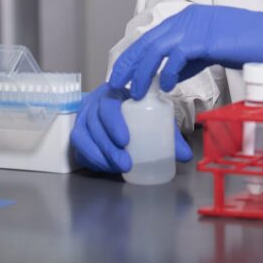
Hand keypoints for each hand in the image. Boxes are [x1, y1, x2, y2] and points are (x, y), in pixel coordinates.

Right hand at [70, 84, 192, 173]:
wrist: (115, 109)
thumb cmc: (136, 111)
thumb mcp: (151, 115)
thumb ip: (168, 134)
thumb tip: (185, 156)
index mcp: (112, 94)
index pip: (107, 105)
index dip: (114, 123)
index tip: (126, 140)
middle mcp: (93, 105)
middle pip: (93, 124)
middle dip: (108, 146)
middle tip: (125, 163)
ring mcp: (81, 119)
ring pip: (81, 137)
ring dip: (99, 155)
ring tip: (117, 168)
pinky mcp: (78, 134)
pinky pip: (77, 148)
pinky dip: (91, 159)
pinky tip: (105, 167)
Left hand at [108, 5, 262, 98]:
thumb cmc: (247, 44)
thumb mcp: (211, 51)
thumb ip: (190, 60)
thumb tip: (169, 76)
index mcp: (186, 19)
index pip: (150, 38)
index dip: (132, 56)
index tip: (120, 75)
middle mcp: (186, 19)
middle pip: (146, 42)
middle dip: (128, 65)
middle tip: (116, 84)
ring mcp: (195, 26)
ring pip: (156, 49)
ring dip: (143, 72)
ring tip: (136, 91)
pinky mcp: (205, 38)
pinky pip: (178, 56)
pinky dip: (169, 72)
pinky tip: (167, 86)